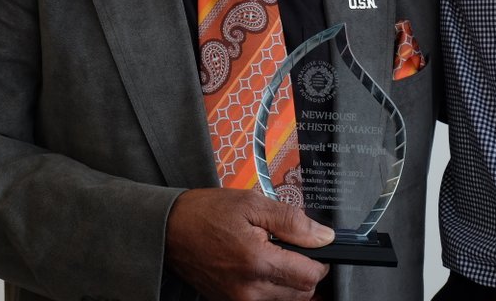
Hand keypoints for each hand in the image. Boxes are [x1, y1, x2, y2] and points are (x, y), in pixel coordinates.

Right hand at [164, 188, 333, 300]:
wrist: (170, 230)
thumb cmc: (207, 213)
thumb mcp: (252, 204)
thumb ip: (292, 221)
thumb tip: (324, 237)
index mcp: (256, 262)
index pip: (309, 277)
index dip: (321, 261)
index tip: (317, 246)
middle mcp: (249, 290)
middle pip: (302, 295)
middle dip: (308, 273)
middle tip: (299, 249)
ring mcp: (238, 300)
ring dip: (292, 284)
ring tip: (281, 257)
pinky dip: (274, 290)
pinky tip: (267, 269)